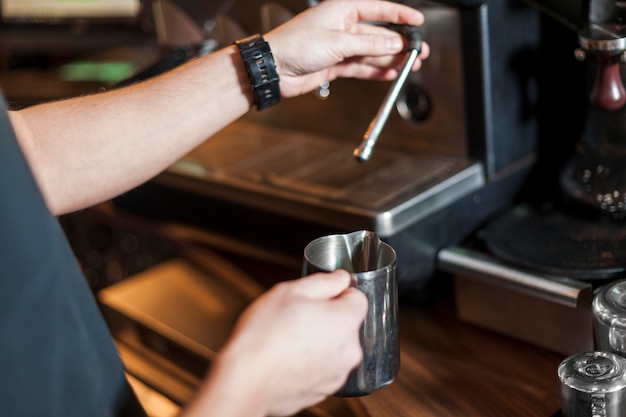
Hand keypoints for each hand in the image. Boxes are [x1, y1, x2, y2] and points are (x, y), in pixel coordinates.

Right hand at [199, 270, 367, 416]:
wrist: (245, 381)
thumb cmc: (264, 336)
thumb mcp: (291, 292)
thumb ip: (324, 282)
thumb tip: (341, 278)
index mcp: (346, 321)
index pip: (358, 298)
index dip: (338, 292)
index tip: (320, 296)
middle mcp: (349, 350)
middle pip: (346, 324)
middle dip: (327, 318)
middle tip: (297, 316)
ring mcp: (338, 374)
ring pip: (335, 348)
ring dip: (319, 341)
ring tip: (289, 339)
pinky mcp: (323, 391)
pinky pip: (323, 368)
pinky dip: (311, 362)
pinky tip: (288, 358)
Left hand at [265, 0, 429, 96]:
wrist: (274, 69)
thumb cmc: (295, 46)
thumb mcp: (338, 42)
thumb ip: (369, 45)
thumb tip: (394, 44)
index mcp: (342, 10)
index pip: (378, 9)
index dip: (400, 16)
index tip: (418, 23)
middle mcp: (342, 27)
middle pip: (378, 35)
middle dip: (399, 44)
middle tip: (418, 52)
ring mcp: (339, 47)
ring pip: (372, 53)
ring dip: (390, 60)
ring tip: (409, 66)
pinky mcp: (335, 65)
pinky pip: (361, 68)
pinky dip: (376, 72)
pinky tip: (390, 74)